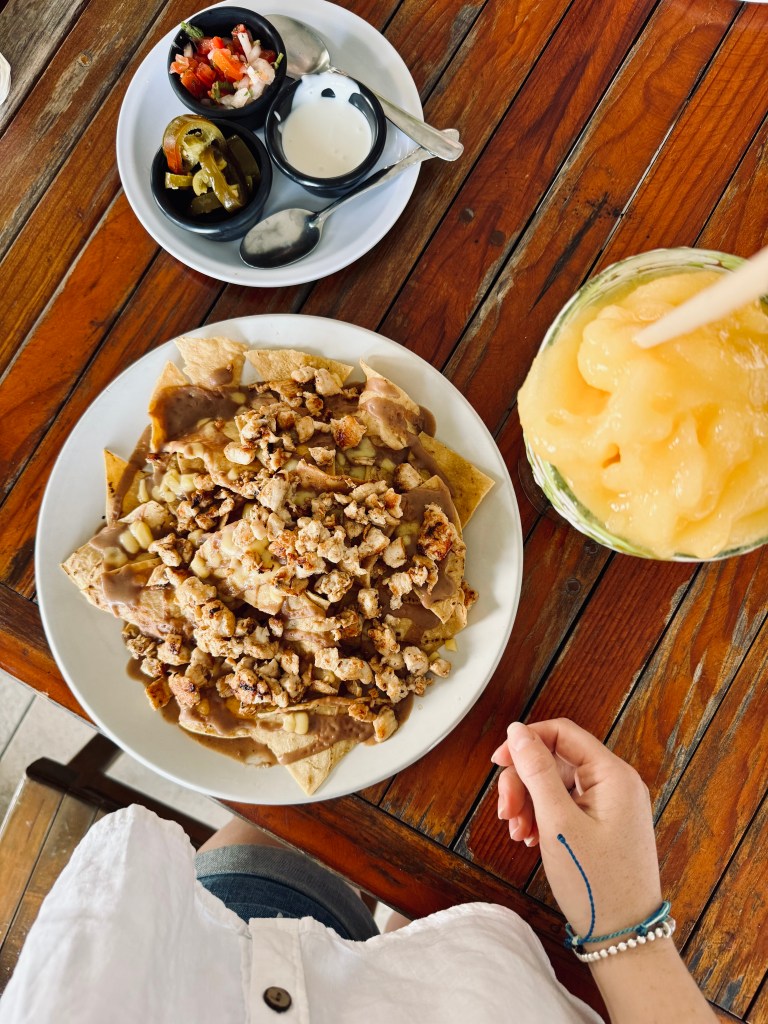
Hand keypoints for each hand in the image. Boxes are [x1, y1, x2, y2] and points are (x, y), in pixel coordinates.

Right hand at [493, 719, 661, 940]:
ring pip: (556, 784)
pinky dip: (543, 817)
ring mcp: (611, 805)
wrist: (624, 938)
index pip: (562, 733)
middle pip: (555, 760)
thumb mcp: (557, 822)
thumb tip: (517, 731)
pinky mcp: (604, 824)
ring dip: (529, 802)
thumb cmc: (597, 884)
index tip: (497, 763)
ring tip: (518, 832)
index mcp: (613, 774)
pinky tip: (531, 838)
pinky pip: (566, 805)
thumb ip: (536, 771)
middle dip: (524, 782)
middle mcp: (616, 784)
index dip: (525, 741)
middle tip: (506, 813)